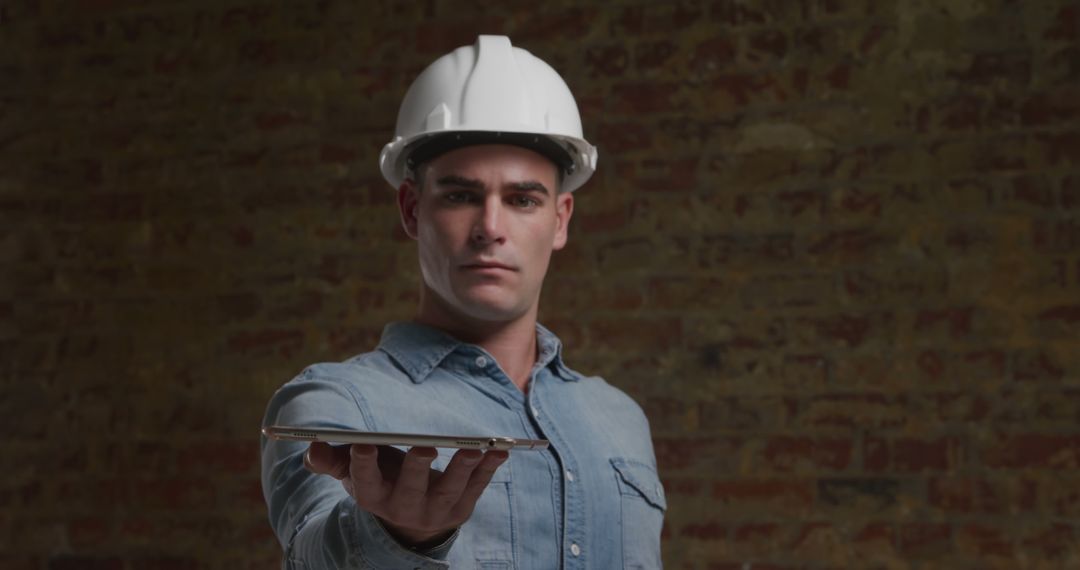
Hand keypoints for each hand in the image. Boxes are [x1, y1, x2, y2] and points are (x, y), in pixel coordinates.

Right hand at [304, 441, 508, 546]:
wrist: (412, 518)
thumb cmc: (382, 479)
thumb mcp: (355, 471)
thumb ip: (332, 459)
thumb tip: (312, 447)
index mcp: (373, 496)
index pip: (364, 483)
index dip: (363, 465)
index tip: (363, 445)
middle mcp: (403, 507)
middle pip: (409, 490)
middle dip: (415, 470)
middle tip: (423, 447)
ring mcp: (435, 511)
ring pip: (448, 491)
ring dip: (462, 469)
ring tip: (472, 448)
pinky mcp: (461, 508)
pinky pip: (477, 488)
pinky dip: (488, 469)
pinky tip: (499, 450)